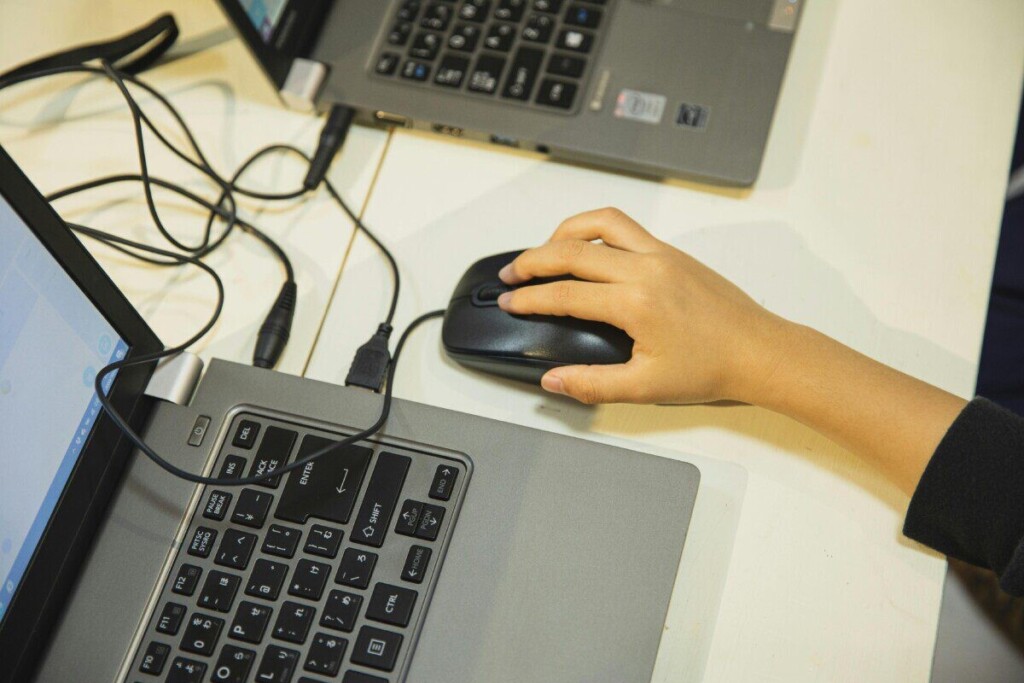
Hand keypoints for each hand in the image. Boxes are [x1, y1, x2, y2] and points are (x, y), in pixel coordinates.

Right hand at [497, 208, 789, 404]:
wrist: (759, 352)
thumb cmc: (712, 368)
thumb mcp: (645, 387)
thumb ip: (592, 384)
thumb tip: (554, 380)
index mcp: (636, 302)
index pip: (566, 294)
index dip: (530, 298)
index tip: (510, 302)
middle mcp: (646, 268)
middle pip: (572, 251)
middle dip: (533, 261)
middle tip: (511, 275)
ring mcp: (660, 254)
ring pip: (600, 224)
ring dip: (564, 232)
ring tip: (544, 250)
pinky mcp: (671, 252)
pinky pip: (625, 227)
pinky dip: (595, 229)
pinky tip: (586, 248)